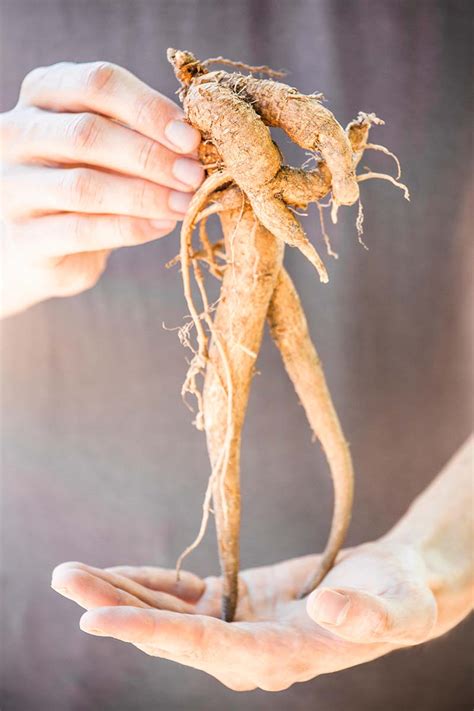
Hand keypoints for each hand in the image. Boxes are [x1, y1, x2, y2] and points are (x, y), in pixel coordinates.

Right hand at [0, 61, 203, 316]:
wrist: (34, 247)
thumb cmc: (81, 184)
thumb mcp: (105, 150)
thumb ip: (138, 138)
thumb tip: (194, 146)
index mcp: (43, 95)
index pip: (97, 84)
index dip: (149, 108)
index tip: (191, 137)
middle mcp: (18, 133)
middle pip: (88, 133)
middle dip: (151, 155)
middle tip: (194, 175)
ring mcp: (13, 186)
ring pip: (85, 186)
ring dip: (145, 194)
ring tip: (186, 203)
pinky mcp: (24, 236)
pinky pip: (83, 231)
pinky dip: (130, 227)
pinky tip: (162, 225)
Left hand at [51, 540, 436, 691]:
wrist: (394, 590)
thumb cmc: (399, 599)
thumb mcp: (395, 604)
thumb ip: (366, 613)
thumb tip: (326, 607)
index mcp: (279, 656)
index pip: (203, 649)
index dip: (150, 634)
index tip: (96, 622)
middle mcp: (247, 650)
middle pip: (169, 634)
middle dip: (115, 609)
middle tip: (65, 579)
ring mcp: (238, 628)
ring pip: (168, 615)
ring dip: (122, 593)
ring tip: (74, 572)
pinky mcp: (238, 604)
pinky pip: (184, 597)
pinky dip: (152, 584)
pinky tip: (121, 575)